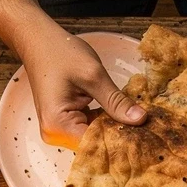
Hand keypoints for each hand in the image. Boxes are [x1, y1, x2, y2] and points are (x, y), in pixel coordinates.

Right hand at [20, 29, 145, 148]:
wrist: (39, 41)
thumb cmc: (60, 53)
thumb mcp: (93, 75)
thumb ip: (116, 101)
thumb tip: (141, 119)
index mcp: (58, 124)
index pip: (95, 145)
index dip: (121, 143)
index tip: (146, 140)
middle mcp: (55, 133)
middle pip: (94, 144)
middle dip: (119, 138)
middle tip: (148, 133)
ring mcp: (58, 130)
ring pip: (94, 138)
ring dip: (113, 131)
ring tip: (138, 126)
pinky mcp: (65, 123)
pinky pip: (89, 129)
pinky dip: (105, 123)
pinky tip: (122, 118)